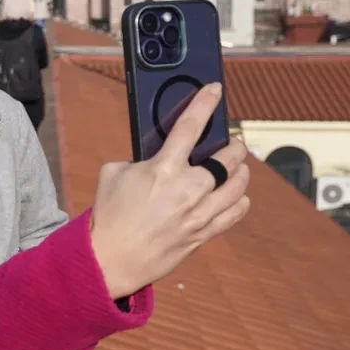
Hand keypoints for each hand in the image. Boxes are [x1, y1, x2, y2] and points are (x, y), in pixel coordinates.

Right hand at [89, 83, 249, 297]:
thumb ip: (139, 159)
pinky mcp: (203, 234)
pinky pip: (235, 212)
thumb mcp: (113, 173)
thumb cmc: (108, 215)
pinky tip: (236, 196)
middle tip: (231, 143)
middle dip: (233, 145)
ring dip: (241, 171)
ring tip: (237, 167)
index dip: (206, 103)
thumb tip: (156, 157)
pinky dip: (239, 200)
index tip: (215, 89)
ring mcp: (199, 213)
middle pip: (229, 157)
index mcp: (163, 168)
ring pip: (239, 185)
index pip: (191, 125)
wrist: (110, 259)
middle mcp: (188, 189)